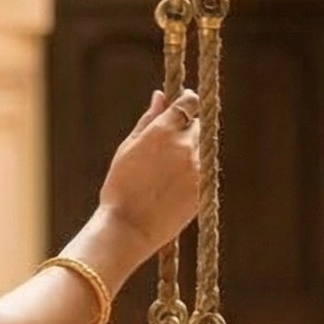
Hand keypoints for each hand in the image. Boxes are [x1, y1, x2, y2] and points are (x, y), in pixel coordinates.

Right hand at [97, 87, 200, 265]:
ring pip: (202, 149)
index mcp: (164, 130)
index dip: (186, 101)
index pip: (189, 101)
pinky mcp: (203, 188)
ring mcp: (198, 168)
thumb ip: (148, 120)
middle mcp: (185, 145)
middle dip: (187, 129)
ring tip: (166, 171)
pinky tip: (171, 186)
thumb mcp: (127, 148)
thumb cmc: (120, 187)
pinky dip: (192, 173)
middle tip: (167, 145)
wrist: (128, 228)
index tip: (182, 105)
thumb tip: (161, 96)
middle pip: (198, 125)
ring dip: (190, 152)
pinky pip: (203, 171)